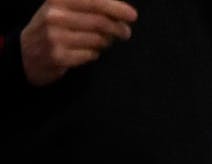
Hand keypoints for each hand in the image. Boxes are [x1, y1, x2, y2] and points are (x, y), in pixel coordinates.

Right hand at [20, 0, 136, 86]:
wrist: (25, 53)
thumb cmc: (52, 28)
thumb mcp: (62, 9)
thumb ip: (88, 6)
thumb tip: (121, 11)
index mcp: (57, 0)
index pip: (94, 1)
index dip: (116, 8)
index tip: (132, 15)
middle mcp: (55, 16)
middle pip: (100, 22)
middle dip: (118, 28)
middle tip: (125, 32)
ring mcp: (55, 37)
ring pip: (98, 40)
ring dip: (107, 42)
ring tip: (105, 41)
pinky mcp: (59, 56)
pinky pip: (91, 55)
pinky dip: (95, 53)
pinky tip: (88, 51)